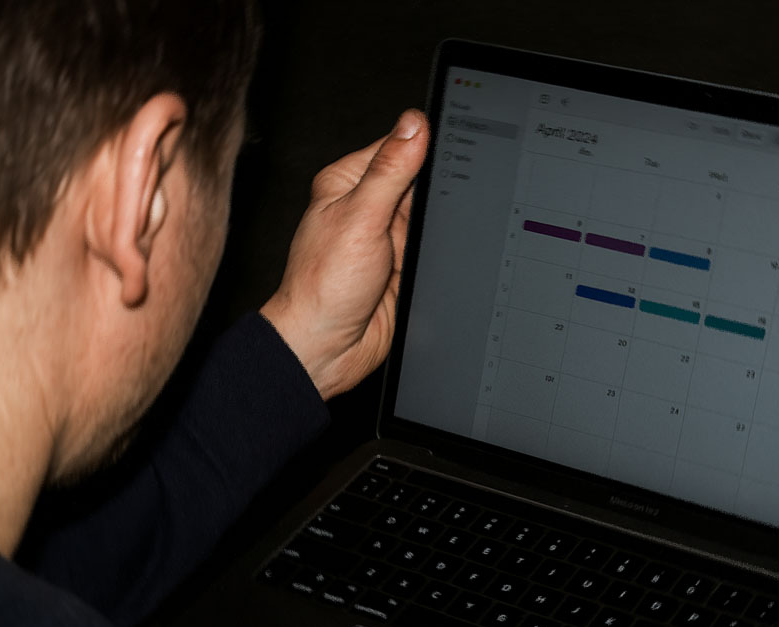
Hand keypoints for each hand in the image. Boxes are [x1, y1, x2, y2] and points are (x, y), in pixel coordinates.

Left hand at [260, 109, 427, 399]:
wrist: (327, 349)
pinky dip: (444, 245)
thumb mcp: (360, 218)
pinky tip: (449, 247)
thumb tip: (413, 126)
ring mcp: (387, 236)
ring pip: (431, 212)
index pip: (397, 145)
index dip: (426, 143)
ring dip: (441, 219)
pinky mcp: (404, 262)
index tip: (455, 142)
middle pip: (419, 179)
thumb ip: (389, 170)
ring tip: (444, 228)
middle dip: (438, 186)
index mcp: (347, 183)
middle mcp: (367, 206)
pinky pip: (435, 243)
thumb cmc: (323, 288)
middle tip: (452, 195)